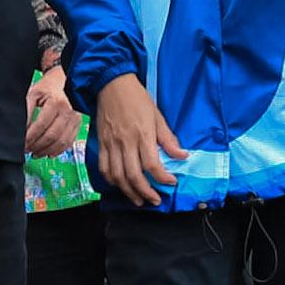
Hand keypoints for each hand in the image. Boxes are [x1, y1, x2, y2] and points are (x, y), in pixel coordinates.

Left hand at [24, 66, 81, 158]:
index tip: (21, 144)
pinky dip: (58, 151)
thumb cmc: (46, 89)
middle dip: (37, 146)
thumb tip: (20, 129)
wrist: (61, 83)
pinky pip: (69, 142)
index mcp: (56, 102)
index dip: (30, 137)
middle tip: (26, 150)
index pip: (41, 125)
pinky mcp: (77, 124)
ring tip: (35, 153)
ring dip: (46, 151)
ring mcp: (75, 119)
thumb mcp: (32, 94)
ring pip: (61, 142)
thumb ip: (26, 111)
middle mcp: (68, 111)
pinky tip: (48, 153)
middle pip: (52, 136)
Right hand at [95, 73, 186, 206]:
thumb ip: (168, 138)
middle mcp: (125, 142)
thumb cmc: (137, 98)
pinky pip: (104, 168)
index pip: (152, 164)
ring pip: (117, 176)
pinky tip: (120, 185)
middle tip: (155, 200)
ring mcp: (111, 144)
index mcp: (143, 134)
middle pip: (134, 176)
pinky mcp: (102, 143)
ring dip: (128, 192)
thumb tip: (182, 155)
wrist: (111, 84)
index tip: (171, 182)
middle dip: (146, 193)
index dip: (162, 178)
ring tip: (138, 199)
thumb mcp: (157, 115)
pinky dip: (112, 180)